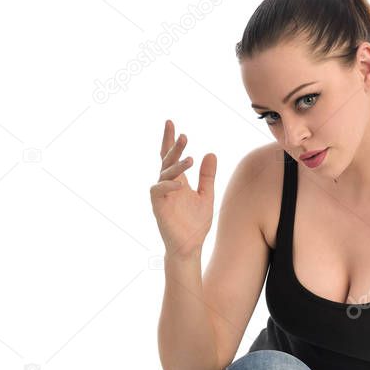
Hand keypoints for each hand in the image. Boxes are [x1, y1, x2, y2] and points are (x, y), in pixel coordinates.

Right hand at [150, 119, 216, 258]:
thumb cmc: (195, 223)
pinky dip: (168, 185)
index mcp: (178, 181)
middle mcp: (168, 185)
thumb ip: (207, 176)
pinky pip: (159, 191)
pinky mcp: (158, 206)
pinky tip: (180, 184)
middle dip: (174, 147)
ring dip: (176, 165)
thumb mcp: (206, 195)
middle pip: (167, 160)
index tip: (171, 123)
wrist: (190, 246)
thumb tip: (210, 153)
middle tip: (183, 135)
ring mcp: (162, 195)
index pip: (172, 156)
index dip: (170, 140)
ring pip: (164, 173)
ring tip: (190, 158)